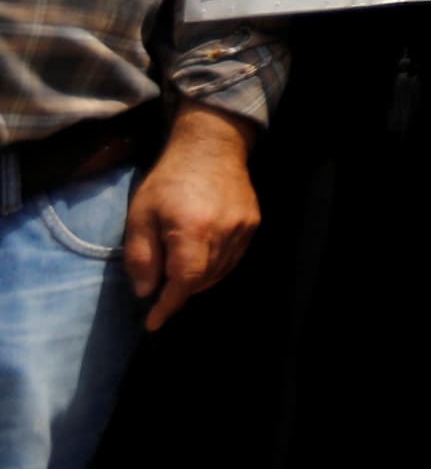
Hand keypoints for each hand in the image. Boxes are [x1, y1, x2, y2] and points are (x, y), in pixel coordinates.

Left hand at [122, 107, 258, 331]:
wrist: (211, 146)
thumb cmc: (168, 180)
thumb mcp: (140, 215)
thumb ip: (140, 256)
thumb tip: (146, 291)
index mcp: (192, 230)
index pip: (183, 281)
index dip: (168, 305)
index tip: (153, 322)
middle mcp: (223, 232)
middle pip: (202, 280)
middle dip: (179, 291)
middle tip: (159, 289)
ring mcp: (243, 228)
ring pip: (220, 272)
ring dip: (197, 281)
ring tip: (178, 274)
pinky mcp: (253, 223)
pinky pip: (234, 258)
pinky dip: (215, 267)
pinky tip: (201, 258)